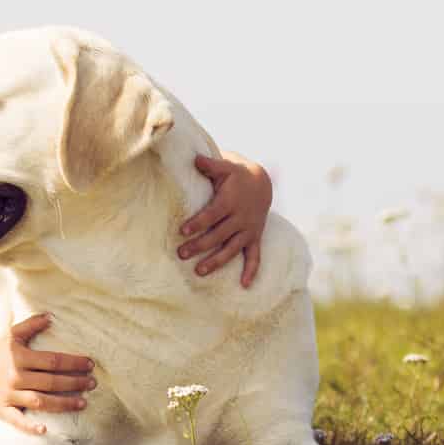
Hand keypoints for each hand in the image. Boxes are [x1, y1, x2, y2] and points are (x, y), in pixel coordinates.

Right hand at [0, 314, 95, 434]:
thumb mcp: (12, 335)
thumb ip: (31, 325)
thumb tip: (51, 316)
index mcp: (19, 358)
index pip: (52, 361)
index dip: (72, 363)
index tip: (90, 364)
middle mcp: (15, 376)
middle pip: (50, 381)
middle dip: (74, 383)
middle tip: (92, 383)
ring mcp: (9, 395)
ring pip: (40, 401)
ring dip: (63, 403)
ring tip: (83, 403)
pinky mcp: (2, 409)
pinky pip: (17, 419)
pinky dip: (29, 426)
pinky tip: (45, 430)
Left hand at [178, 151, 272, 286]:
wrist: (262, 183)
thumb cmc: (236, 175)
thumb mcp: (226, 167)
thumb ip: (210, 165)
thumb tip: (194, 158)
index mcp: (230, 202)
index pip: (212, 215)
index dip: (198, 223)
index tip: (183, 231)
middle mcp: (240, 218)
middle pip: (218, 235)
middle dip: (200, 246)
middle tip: (181, 254)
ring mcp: (248, 230)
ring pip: (232, 249)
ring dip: (216, 261)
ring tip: (199, 272)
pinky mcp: (255, 238)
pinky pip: (255, 256)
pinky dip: (252, 271)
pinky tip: (245, 285)